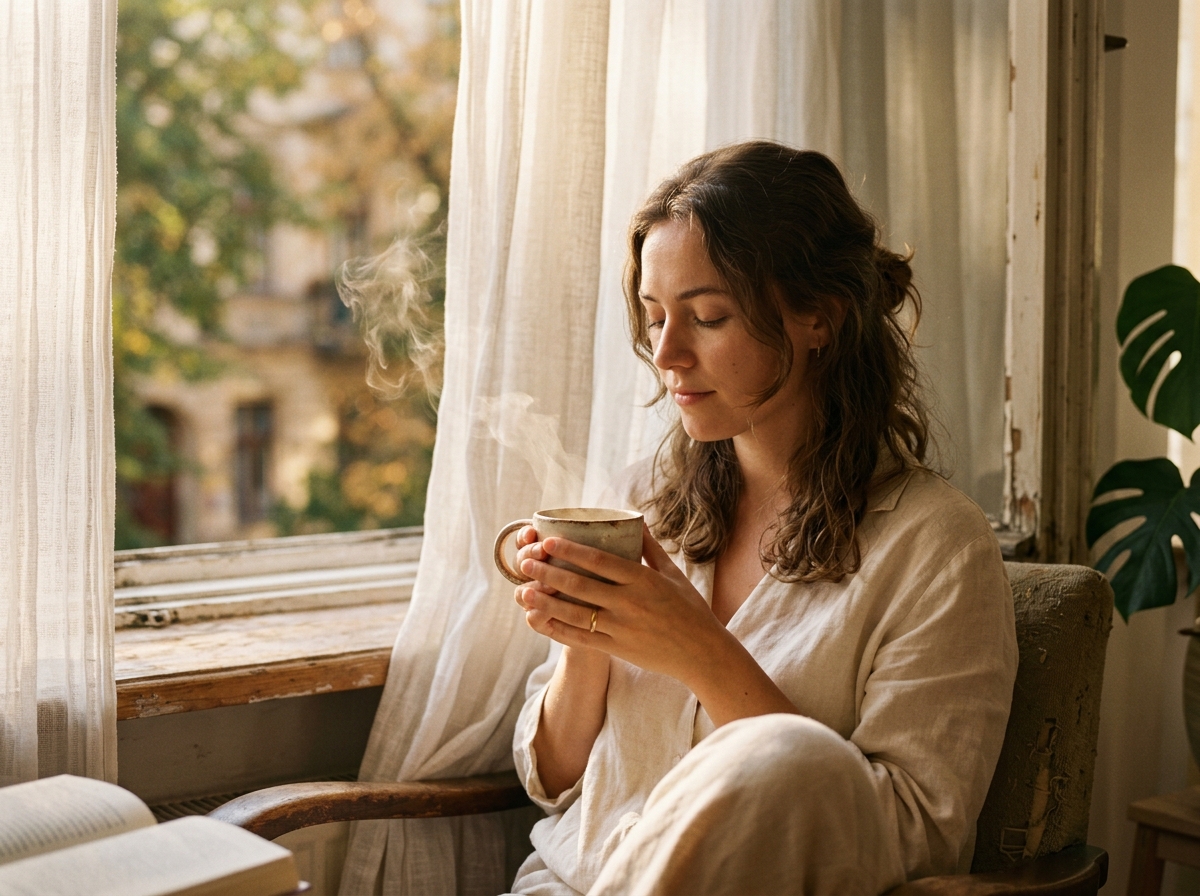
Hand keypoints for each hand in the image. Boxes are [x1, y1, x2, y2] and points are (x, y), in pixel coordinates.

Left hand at [515, 523, 727, 686]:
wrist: (701, 653)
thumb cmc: (689, 609)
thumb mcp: (673, 574)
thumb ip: (650, 549)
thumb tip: (636, 521)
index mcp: (643, 581)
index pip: (600, 562)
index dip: (571, 551)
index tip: (549, 542)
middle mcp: (629, 603)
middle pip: (580, 585)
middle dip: (548, 573)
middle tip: (525, 562)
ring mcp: (621, 628)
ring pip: (574, 613)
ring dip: (545, 601)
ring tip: (522, 590)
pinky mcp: (616, 648)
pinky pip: (579, 638)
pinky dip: (556, 629)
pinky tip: (537, 619)